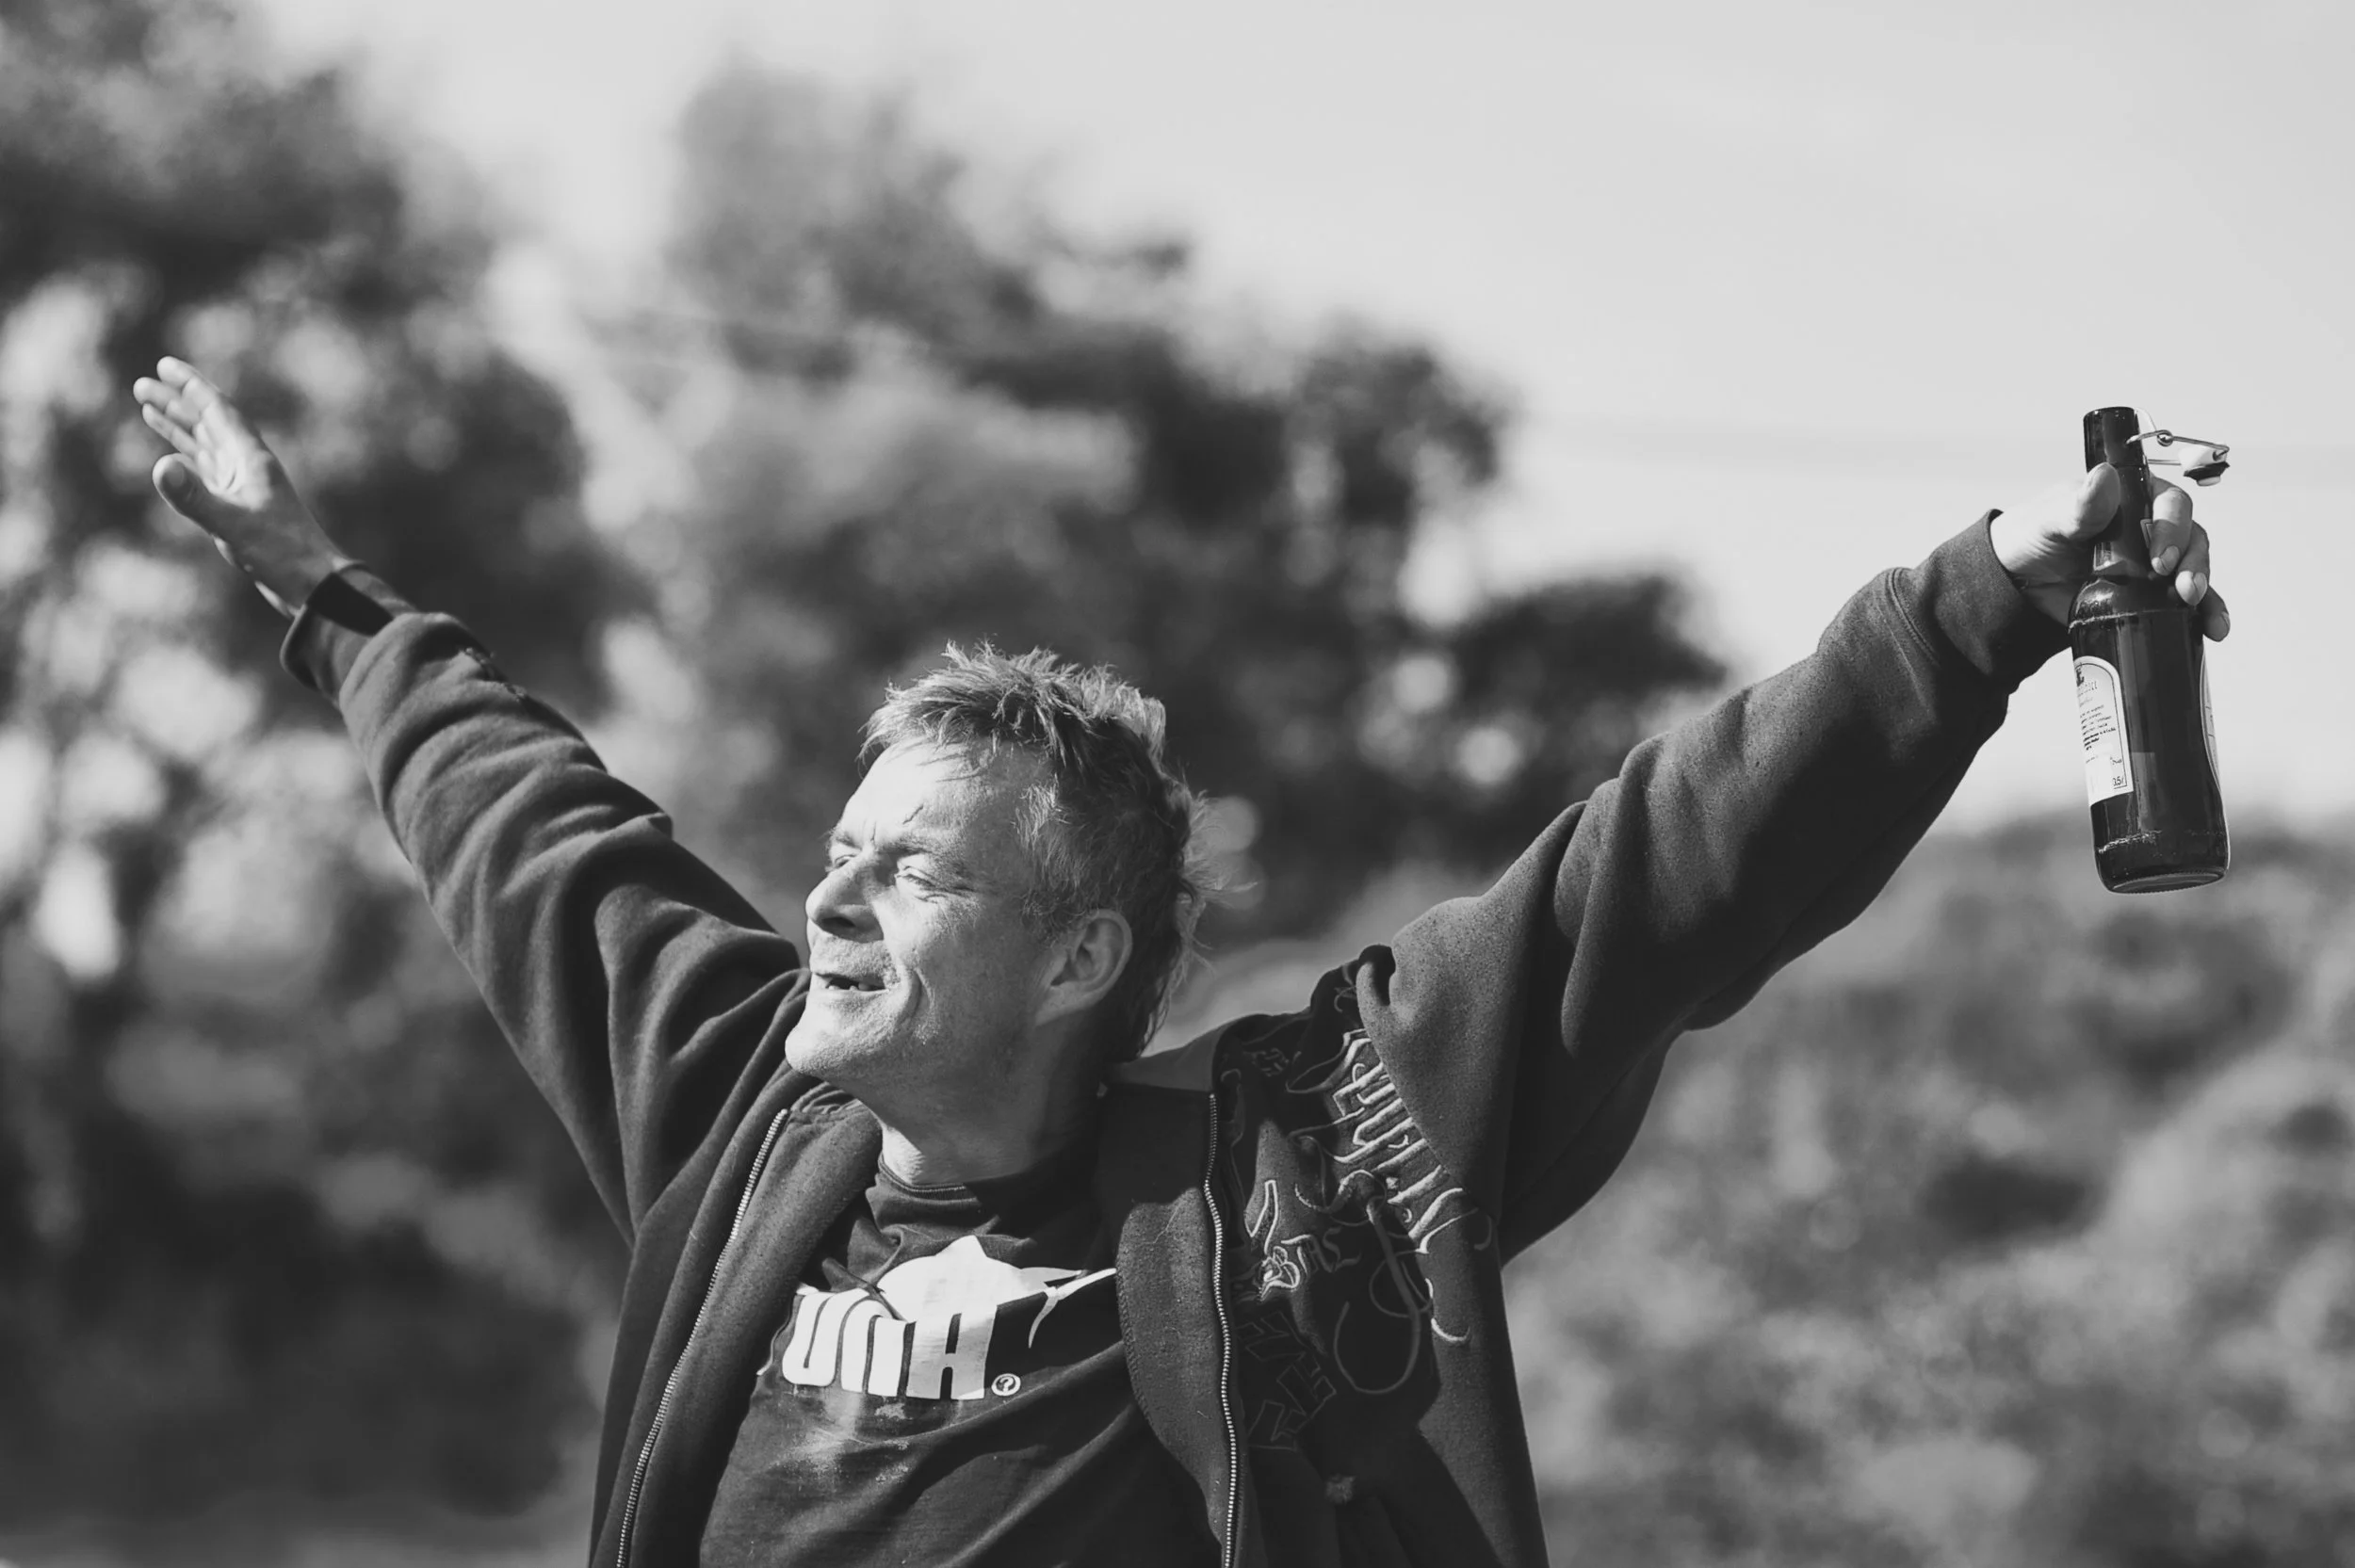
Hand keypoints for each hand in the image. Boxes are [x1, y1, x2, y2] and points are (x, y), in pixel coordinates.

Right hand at [133, 358, 350, 615]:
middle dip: (177, 403)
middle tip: (143, 384)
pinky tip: (173, 458)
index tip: (164, 366)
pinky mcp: (240, 509)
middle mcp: (248, 467)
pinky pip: (208, 473)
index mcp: (252, 460)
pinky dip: (188, 460)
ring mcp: (244, 488)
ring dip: (179, 427)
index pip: (218, 412)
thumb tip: (161, 466)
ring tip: (149, 409)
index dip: (191, 387)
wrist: (313, 586)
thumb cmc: (283, 554)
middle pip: (208, 424)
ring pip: (206, 447)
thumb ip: (197, 498)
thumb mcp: (234, 525)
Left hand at [1990, 463, 2228, 639]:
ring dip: (2204, 590)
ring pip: (2193, 569)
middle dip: (2193, 563)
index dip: (2172, 529)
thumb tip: (2104, 476)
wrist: (2018, 582)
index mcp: (2133, 498)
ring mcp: (2153, 563)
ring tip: (2198, 610)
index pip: (2169, 505)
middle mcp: (2151, 527)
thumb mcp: (2052, 520)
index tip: (2160, 558)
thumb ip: (2080, 505)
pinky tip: (2212, 630)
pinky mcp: (2150, 595)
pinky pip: (2185, 603)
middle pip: (2191, 538)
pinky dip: (2203, 614)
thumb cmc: (2033, 537)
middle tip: (2183, 588)